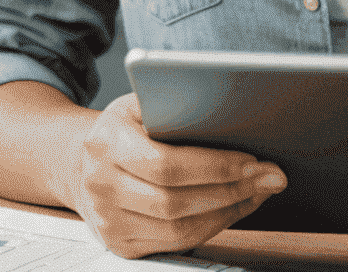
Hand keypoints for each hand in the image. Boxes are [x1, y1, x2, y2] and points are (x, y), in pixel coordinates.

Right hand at [60, 93, 286, 257]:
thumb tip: (228, 108)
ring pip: (178, 229)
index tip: (252, 160)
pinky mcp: (120, 245)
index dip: (213, 166)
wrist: (77, 161)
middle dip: (230, 190)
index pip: (166, 165)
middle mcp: (101, 187)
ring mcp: (108, 223)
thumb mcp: (138, 102)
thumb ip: (172, 104)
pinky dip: (210, 227)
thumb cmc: (122, 126)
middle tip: (270, 177)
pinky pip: (174, 244)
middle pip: (175, 202)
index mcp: (106, 143)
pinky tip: (233, 208)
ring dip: (226, 212)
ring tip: (258, 192)